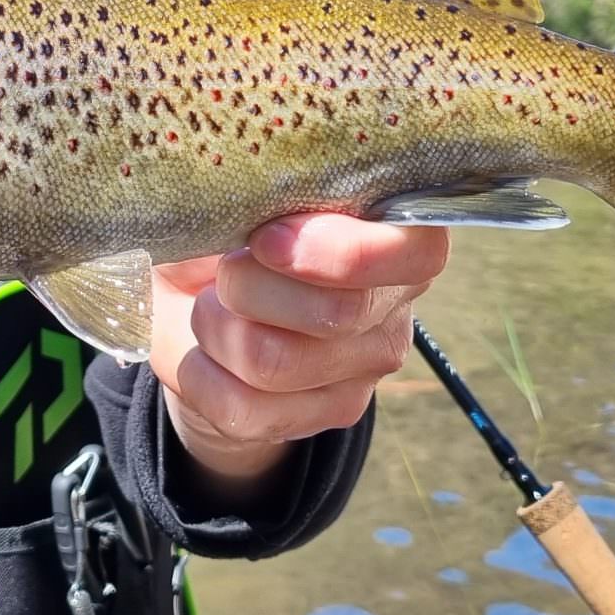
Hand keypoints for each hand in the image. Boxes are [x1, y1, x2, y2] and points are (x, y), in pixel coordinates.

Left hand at [150, 214, 448, 500]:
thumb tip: (255, 213)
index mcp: (397, 236)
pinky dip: (199, 375)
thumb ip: (264, 197)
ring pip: (275, 362)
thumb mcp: (243, 200)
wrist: (200, 306)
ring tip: (211, 308)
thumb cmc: (229, 233)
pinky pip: (242, 409)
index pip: (415, 252)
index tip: (266, 239)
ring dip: (217, 328)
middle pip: (335, 312)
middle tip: (225, 269)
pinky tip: (205, 354)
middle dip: (250, 286)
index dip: (339, 252)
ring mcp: (366, 370)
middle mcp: (396, 308)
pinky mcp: (322, 416)